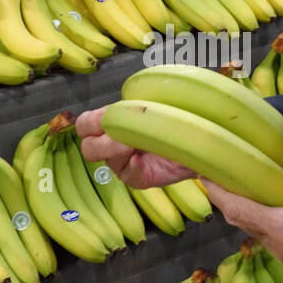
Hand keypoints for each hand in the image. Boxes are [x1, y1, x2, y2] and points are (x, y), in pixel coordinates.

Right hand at [75, 107, 195, 188]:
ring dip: (115, 148)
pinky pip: (126, 174)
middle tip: (116, 132)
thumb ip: (133, 105)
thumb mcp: (152, 105)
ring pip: (106, 161)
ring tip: (131, 143)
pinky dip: (131, 165)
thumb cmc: (173, 120)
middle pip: (87, 146)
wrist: (197, 138)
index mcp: (112, 123)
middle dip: (99, 138)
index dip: (90, 122)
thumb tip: (122, 107)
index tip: (106, 117)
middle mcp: (113, 145)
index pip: (85, 124)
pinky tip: (139, 157)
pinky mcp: (138, 177)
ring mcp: (125, 163)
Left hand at [202, 120, 282, 282]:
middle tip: (223, 169)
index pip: (237, 211)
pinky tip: (279, 199)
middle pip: (243, 221)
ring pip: (259, 230)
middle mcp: (282, 250)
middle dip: (231, 197)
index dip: (217, 191)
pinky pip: (275, 236)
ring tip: (247, 180)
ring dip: (250, 208)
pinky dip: (268, 217)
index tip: (203, 171)